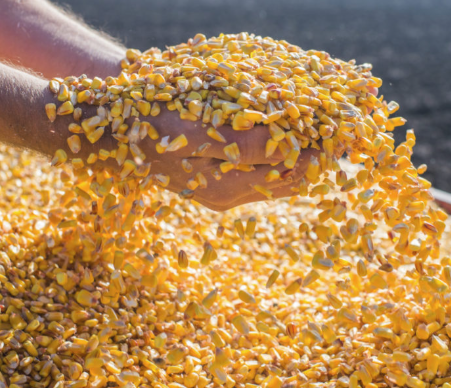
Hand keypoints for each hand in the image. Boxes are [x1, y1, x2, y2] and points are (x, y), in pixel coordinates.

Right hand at [140, 109, 318, 210]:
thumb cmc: (151, 129)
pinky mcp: (217, 181)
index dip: (312, 155)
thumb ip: (241, 145)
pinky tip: (285, 141)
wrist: (116, 137)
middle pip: (285, 182)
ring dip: (296, 158)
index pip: (285, 176)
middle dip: (310, 159)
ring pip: (274, 179)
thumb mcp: (194, 133)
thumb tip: (287, 148)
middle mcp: (228, 196)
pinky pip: (258, 174)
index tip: (334, 134)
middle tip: (334, 135)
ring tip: (317, 136)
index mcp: (225, 188)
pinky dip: (276, 157)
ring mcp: (223, 191)